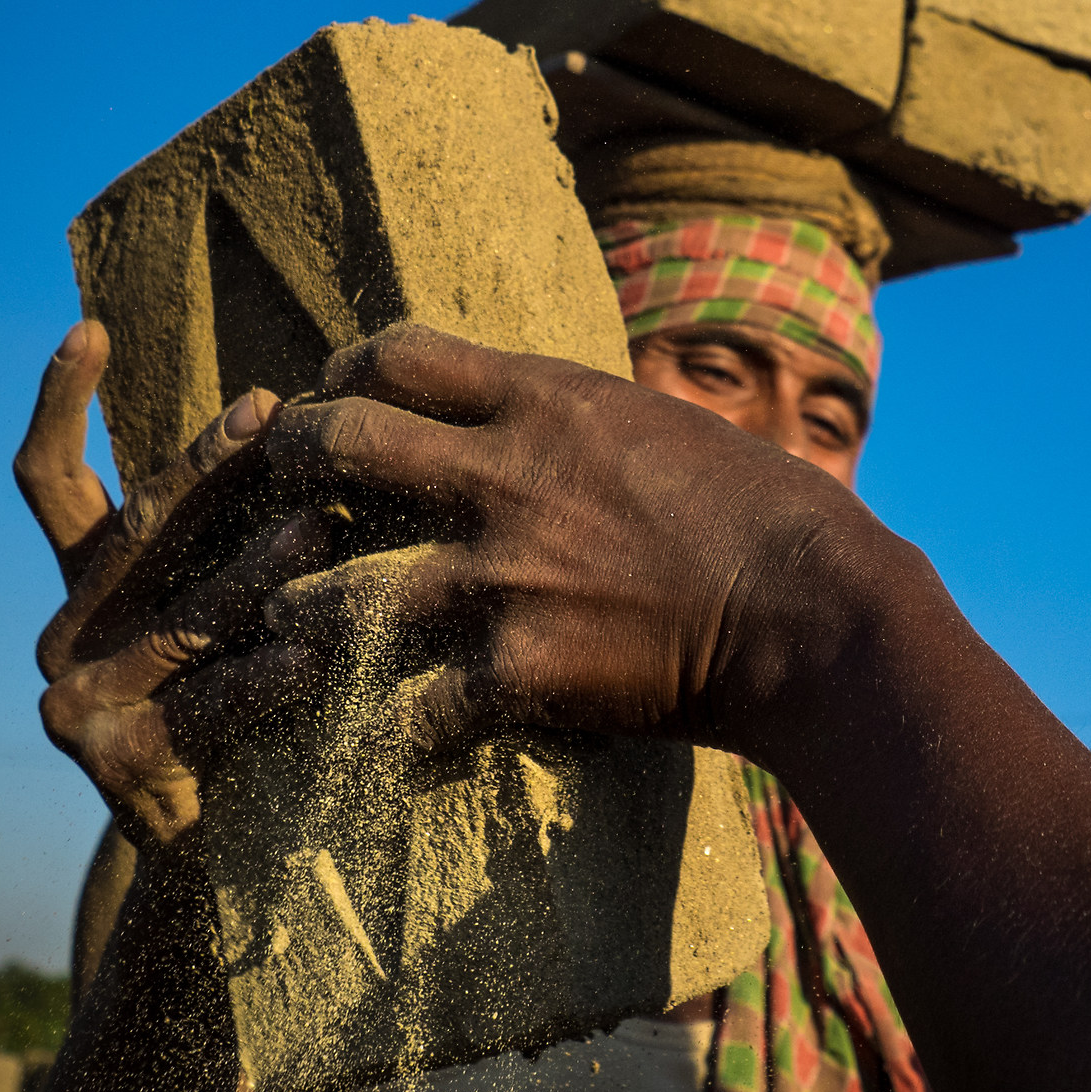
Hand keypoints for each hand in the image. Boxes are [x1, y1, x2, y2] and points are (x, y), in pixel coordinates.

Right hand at [15, 319, 319, 843]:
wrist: (225, 852)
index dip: (60, 402)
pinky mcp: (117, 764)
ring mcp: (79, 701)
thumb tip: (304, 410)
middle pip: (141, 532)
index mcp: (89, 583)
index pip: (51, 481)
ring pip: (185, 613)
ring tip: (320, 523)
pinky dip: (270, 671)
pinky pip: (212, 701)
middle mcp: (67, 632)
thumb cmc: (251, 696)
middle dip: (209, 469)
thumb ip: (237, 525)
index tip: (88, 326)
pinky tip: (321, 645)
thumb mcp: (231, 601)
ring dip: (257, 565)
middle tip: (270, 412)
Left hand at [255, 323, 888, 752]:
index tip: (332, 403)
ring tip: (290, 631)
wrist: (814, 608)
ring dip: (302, 616)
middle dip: (285, 469)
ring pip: (332, 596)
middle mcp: (505, 477)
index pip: (392, 354)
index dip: (341, 376)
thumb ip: (567, 415)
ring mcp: (502, 578)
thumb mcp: (655, 423)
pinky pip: (407, 713)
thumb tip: (510, 405)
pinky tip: (398, 736)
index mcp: (545, 401)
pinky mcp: (518, 672)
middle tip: (276, 502)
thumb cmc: (757, 510)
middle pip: (334, 447)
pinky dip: (396, 730)